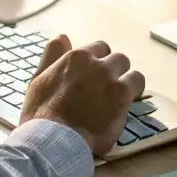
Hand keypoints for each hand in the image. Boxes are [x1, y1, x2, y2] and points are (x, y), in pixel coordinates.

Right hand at [20, 35, 144, 155]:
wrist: (54, 140)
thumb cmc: (41, 114)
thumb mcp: (39, 78)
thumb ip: (52, 55)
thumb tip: (63, 37)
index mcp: (76, 57)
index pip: (98, 48)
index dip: (98, 62)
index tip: (95, 76)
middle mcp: (96, 63)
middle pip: (116, 58)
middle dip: (114, 71)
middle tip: (107, 88)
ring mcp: (111, 78)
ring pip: (129, 69)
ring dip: (127, 80)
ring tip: (120, 96)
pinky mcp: (122, 96)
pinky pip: (138, 84)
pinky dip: (135, 92)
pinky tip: (127, 103)